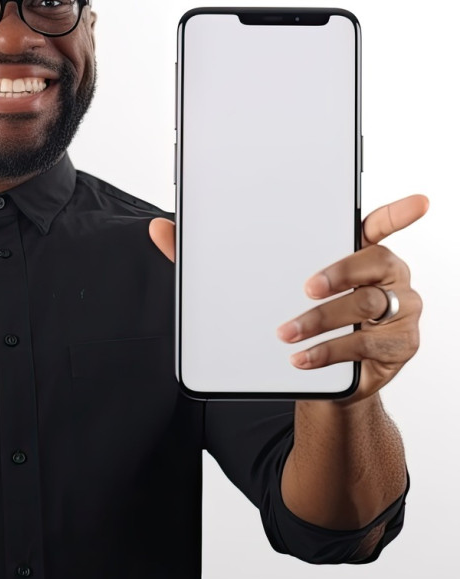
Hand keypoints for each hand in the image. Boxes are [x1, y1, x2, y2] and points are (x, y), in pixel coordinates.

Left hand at [148, 194, 428, 402]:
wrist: (317, 375)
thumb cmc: (289, 314)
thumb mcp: (252, 284)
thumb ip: (210, 256)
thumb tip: (159, 228)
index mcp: (355, 250)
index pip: (379, 225)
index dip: (397, 214)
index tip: (418, 202)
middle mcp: (386, 275)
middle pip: (375, 263)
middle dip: (340, 272)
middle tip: (305, 288)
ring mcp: (399, 311)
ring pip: (369, 306)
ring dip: (324, 321)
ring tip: (286, 334)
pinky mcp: (397, 347)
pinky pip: (368, 346)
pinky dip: (331, 351)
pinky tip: (302, 359)